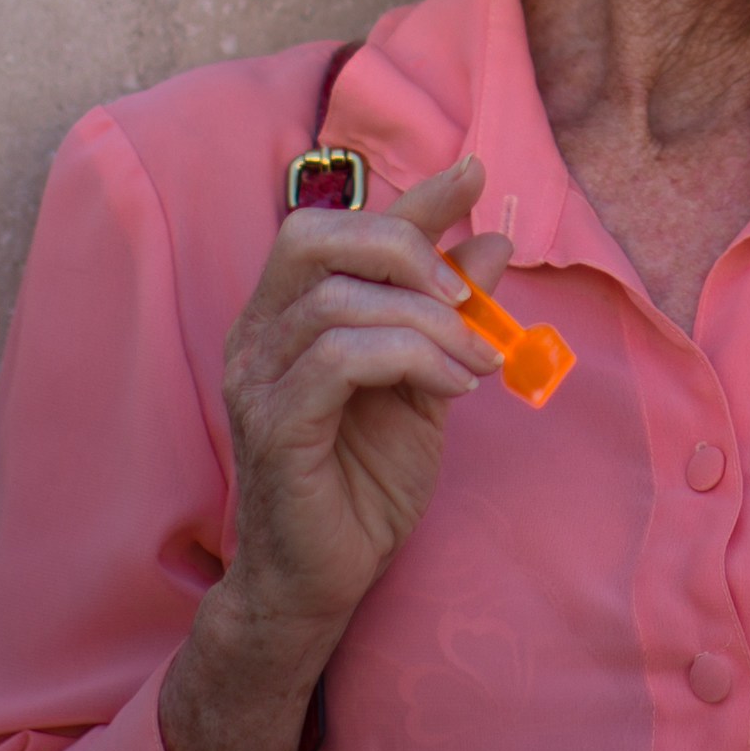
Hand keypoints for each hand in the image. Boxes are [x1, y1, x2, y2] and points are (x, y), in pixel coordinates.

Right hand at [161, 157, 512, 750]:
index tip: (476, 170)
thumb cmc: (365, 480)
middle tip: (465, 294)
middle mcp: (259, 334)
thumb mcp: (425, 378)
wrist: (322, 579)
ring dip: (426, 323)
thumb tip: (493, 241)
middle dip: (403, 246)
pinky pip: (339, 359)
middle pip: (314, 237)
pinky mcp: (273, 426)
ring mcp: (257, 379)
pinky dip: (408, 358)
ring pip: (339, 301)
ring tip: (474, 362)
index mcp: (289, 314)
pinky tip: (450, 388)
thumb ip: (449, 311)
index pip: (342, 226)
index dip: (410, 195)